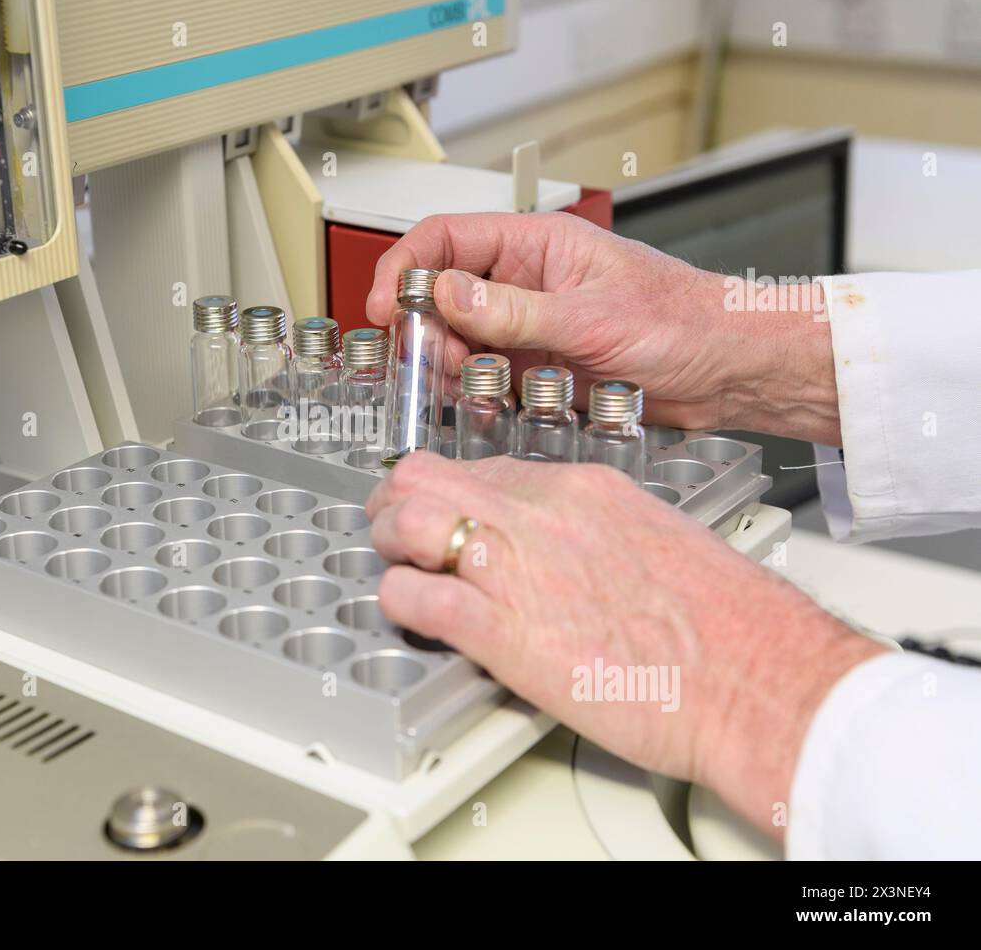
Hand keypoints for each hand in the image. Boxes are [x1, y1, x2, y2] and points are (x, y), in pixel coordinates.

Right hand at [366, 212, 840, 446]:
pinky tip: (495, 404)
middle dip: (428, 332)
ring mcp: (530, 327)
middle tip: (437, 363)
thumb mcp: (593, 318)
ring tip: (477, 386)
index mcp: (536, 245)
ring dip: (453, 368)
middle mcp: (525, 283)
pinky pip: (487, 378)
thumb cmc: (684, 321)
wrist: (730, 370)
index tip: (384, 308)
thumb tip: (446, 294)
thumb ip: (515, 312)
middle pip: (440, 296)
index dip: (404, 268)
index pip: (445, 238)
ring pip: (459, 342)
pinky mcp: (539, 368)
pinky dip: (480, 394)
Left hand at [366, 452, 881, 835]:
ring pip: (408, 521)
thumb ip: (593, 537)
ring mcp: (516, 566)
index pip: (483, 468)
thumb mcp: (655, 543)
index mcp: (581, 489)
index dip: (449, 492)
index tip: (441, 513)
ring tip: (398, 568)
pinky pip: (416, 598)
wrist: (756, 677)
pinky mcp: (502, 631)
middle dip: (397, 503)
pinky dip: (399, 604)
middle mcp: (540, 514)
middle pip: (427, 476)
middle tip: (395, 534)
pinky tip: (411, 616)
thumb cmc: (726, 625)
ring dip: (389, 546)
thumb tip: (560, 556)